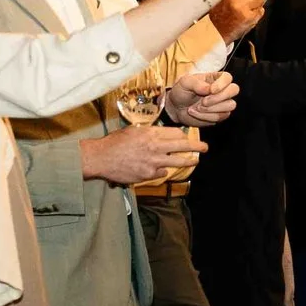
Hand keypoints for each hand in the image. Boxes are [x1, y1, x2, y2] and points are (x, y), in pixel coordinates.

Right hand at [83, 124, 207, 185]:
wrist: (100, 157)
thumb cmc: (114, 142)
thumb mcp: (133, 131)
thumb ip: (149, 132)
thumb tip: (162, 134)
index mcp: (152, 133)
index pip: (177, 133)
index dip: (184, 136)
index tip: (187, 137)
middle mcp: (156, 146)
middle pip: (184, 145)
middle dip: (198, 147)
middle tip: (205, 148)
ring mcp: (154, 161)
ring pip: (179, 161)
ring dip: (189, 161)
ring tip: (195, 161)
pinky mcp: (149, 174)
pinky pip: (163, 172)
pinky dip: (162, 171)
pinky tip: (158, 169)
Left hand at [164, 71, 237, 125]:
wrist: (176, 108)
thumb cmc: (181, 92)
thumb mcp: (184, 83)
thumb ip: (196, 83)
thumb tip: (208, 89)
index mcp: (215, 78)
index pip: (227, 77)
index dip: (222, 84)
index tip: (211, 90)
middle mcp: (222, 89)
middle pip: (234, 90)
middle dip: (218, 97)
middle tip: (203, 101)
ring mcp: (223, 102)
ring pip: (230, 105)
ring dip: (211, 109)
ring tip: (197, 107)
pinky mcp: (221, 114)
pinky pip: (221, 117)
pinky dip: (207, 116)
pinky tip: (197, 113)